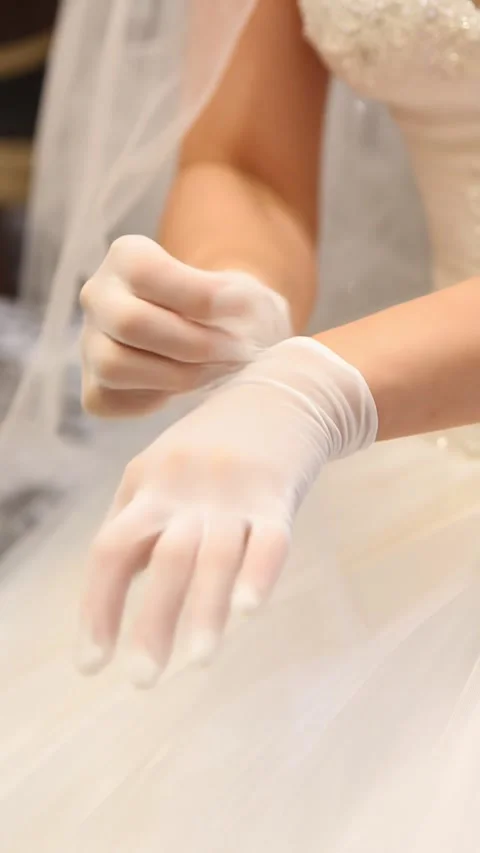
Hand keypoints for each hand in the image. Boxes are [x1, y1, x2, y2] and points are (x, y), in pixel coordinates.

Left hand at [76, 337, 376, 686]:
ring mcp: (236, 491)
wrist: (279, 392)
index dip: (97, 607)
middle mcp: (187, 488)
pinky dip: (258, 575)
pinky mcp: (279, 495)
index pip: (112, 550)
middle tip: (142, 680)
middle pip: (164, 560)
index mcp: (149, 484)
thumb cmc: (211, 444)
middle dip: (151, 622)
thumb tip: (110, 590)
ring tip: (194, 665)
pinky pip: (270, 539)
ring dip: (205, 612)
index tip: (91, 664)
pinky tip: (247, 613)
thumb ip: (136, 522)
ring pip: (217, 556)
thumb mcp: (160, 469)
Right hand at [80, 235, 290, 416]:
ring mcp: (89, 344)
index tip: (241, 312)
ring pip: (115, 365)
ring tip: (216, 372)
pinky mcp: (95, 389)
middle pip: (130, 321)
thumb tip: (237, 310)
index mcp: (127, 257)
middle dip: (193, 344)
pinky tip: (188, 388)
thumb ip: (241, 299)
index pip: (147, 273)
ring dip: (177, 375)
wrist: (216, 343)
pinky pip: (115, 400)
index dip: (199, 297)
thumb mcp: (241, 294)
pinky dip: (158, 398)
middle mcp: (98, 296)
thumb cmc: (226, 313)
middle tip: (234, 353)